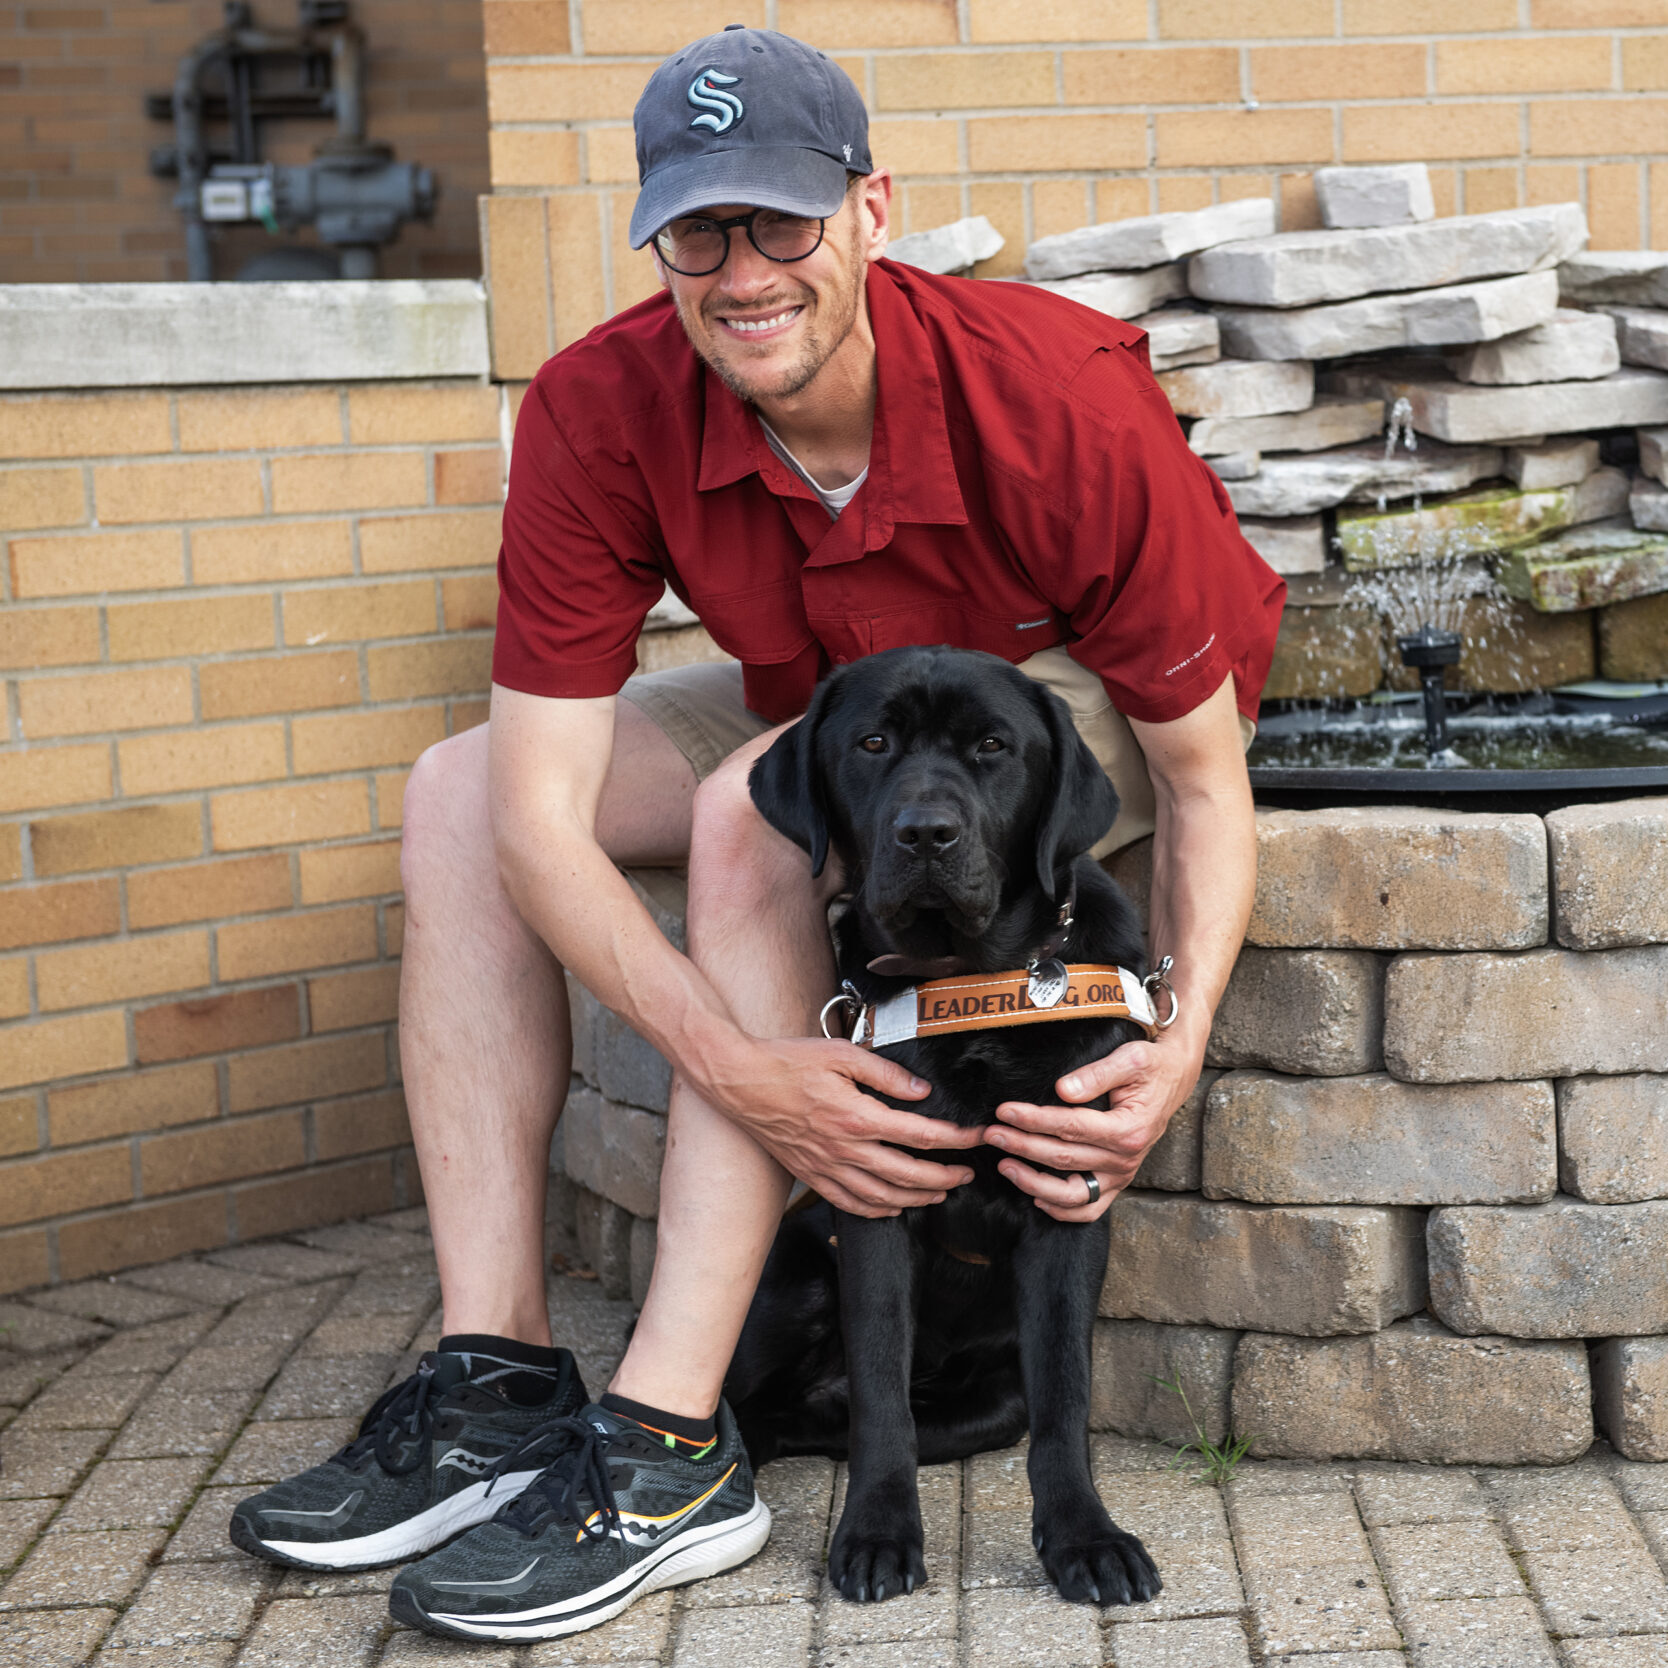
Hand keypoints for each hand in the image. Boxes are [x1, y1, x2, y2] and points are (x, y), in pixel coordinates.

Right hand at [700, 1036, 982, 1218]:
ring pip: (882, 1196)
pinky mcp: (811, 1175)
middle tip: (966, 1175)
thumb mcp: (842, 1054)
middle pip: (908, 1174)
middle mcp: (845, 1148)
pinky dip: (877, 1211)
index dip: (956, 1139)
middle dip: (945, 1177)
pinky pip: (850, 1203)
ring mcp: (827, 1166)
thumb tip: (921, 1092)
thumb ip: (886, 1074)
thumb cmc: (788, 1062)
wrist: (740, 1081)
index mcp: (857, 1116)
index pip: (920, 1134)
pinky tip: (893, 1207)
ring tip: (938, 1194)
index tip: (976, 1137)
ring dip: (916, 1198)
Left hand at [983, 1030, 1205, 1221]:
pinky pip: (1088, 1209)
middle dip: (1022, 1146)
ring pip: (1072, 1194)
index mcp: (1127, 1130)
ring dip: (1033, 1183)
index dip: (1033, 1120)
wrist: (1174, 1079)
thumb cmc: (1150, 1066)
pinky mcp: (1116, 1183)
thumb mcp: (1130, 1059)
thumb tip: (1062, 1090)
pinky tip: (1035, 1197)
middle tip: (991, 1133)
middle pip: (1062, 1158)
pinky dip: (1061, 1210)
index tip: (1004, 1111)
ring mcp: (1121, 1175)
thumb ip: (1097, 1074)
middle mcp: (1125, 1159)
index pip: (1069, 1126)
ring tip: (1005, 1166)